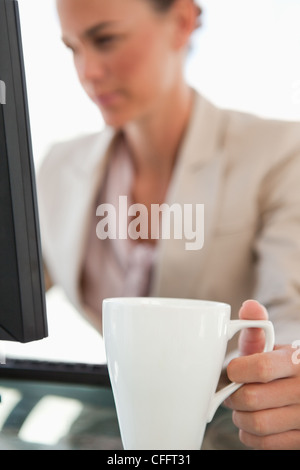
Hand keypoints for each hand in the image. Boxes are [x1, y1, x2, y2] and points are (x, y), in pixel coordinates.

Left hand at [224, 299, 299, 449]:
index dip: (237, 371)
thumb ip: (257, 329)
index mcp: (298, 362)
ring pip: (256, 424)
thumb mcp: (273, 346)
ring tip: (240, 407)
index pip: (261, 368)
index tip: (232, 371)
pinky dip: (249, 436)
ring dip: (239, 417)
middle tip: (230, 391)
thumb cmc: (282, 366)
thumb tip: (250, 306)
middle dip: (232, 395)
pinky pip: (265, 444)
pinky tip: (250, 422)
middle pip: (252, 398)